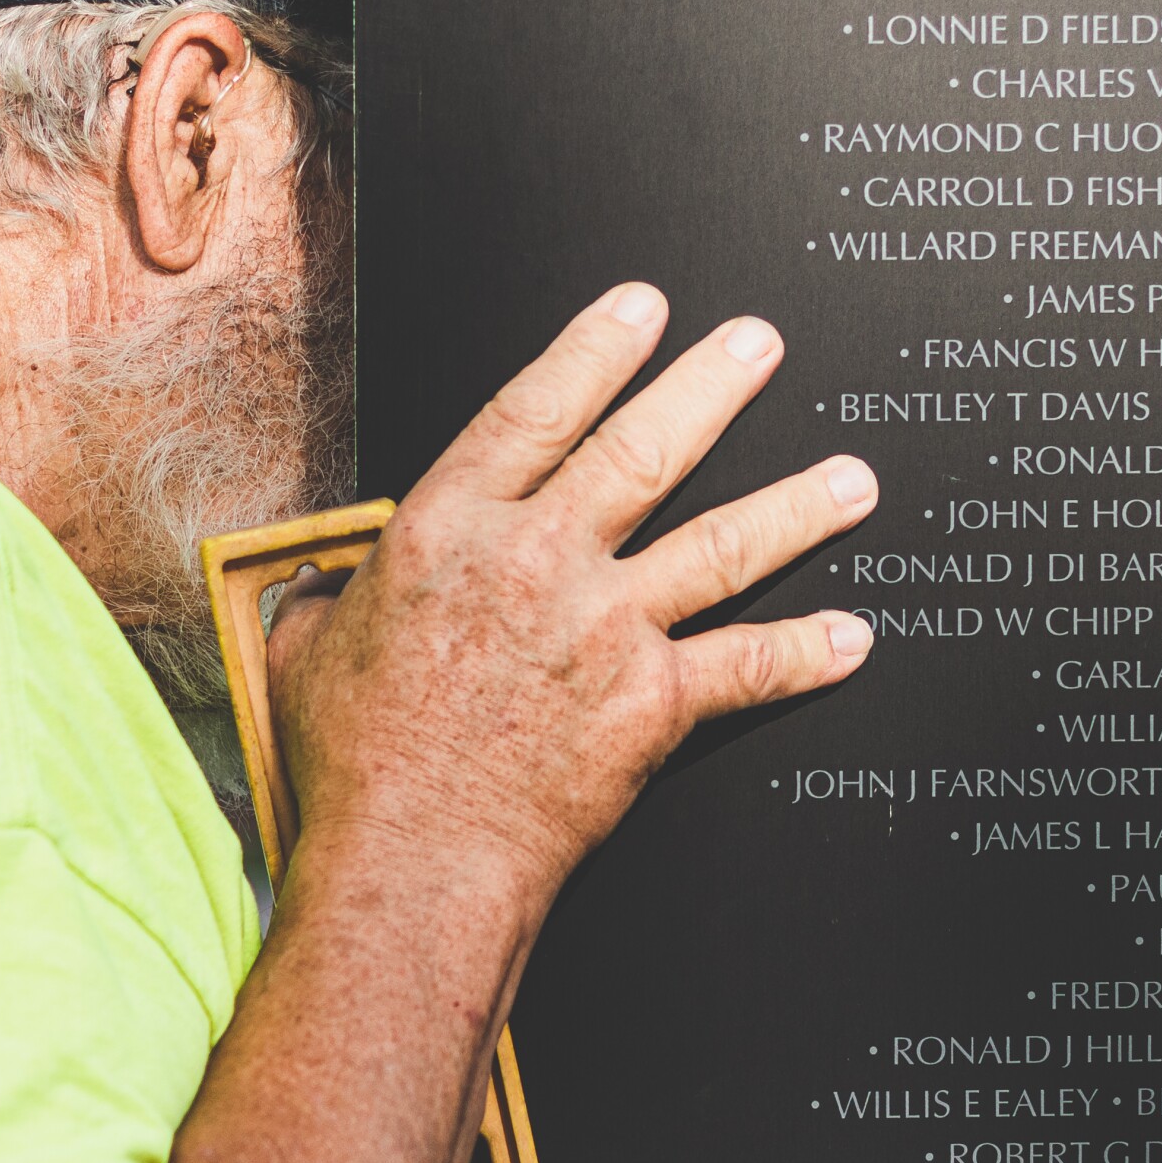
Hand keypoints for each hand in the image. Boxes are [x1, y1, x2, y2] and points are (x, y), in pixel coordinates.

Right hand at [271, 283, 874, 907]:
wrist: (414, 854)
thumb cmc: (359, 765)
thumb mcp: (309, 655)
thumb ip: (326, 602)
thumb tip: (319, 589)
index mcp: (451, 531)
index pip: (537, 411)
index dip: (594, 350)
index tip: (641, 308)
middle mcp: (538, 561)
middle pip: (641, 451)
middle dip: (709, 387)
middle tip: (759, 344)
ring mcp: (604, 627)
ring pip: (719, 545)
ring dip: (794, 506)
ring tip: (852, 479)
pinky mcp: (650, 701)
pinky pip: (744, 666)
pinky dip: (804, 654)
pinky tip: (852, 638)